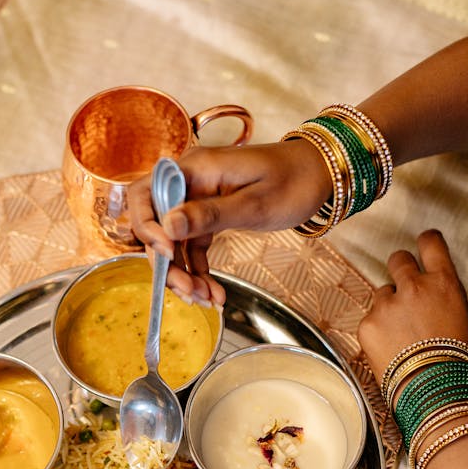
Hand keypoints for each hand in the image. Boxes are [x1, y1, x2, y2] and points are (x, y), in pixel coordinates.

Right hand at [128, 140, 330, 306]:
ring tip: (207, 299)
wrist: (321, 174)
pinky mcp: (210, 216)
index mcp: (193, 169)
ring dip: (185, 274)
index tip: (167, 255)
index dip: (148, 228)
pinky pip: (194, 246)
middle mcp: (188, 182)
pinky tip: (213, 292)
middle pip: (157, 226)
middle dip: (168, 263)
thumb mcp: (253, 204)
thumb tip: (167, 226)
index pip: (146, 196)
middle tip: (189, 292)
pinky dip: (200, 271)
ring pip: (175, 242)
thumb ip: (209, 215)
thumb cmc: (293, 182)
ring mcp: (198, 200)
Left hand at [357, 230, 467, 379]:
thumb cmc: (456, 359)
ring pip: (382, 293)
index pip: (430, 242)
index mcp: (445, 282)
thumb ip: (442, 295)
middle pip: (398, 259)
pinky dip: (378, 331)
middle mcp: (415, 286)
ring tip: (403, 336)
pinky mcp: (368, 324)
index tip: (422, 245)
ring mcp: (388, 304)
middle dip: (399, 271)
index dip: (425, 241)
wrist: (436, 391)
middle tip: (404, 291)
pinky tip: (391, 351)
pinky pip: (371, 319)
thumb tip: (430, 289)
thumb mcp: (461, 318)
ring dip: (389, 307)